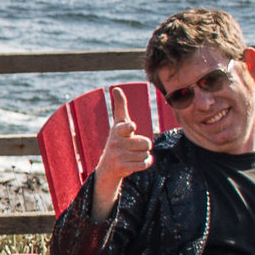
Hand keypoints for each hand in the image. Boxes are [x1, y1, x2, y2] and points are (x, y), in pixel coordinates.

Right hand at [91, 91, 153, 217]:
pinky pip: (144, 163)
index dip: (131, 128)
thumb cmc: (118, 140)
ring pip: (146, 153)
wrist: (108, 166)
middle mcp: (115, 142)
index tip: (131, 127)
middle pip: (146, 143)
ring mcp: (118, 155)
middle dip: (144, 146)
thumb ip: (120, 106)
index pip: (128, 127)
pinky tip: (135, 163)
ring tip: (132, 155)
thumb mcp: (118, 124)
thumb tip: (116, 88)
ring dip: (143, 155)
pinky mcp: (122, 167)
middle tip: (134, 147)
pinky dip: (144, 163)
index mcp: (117, 130)